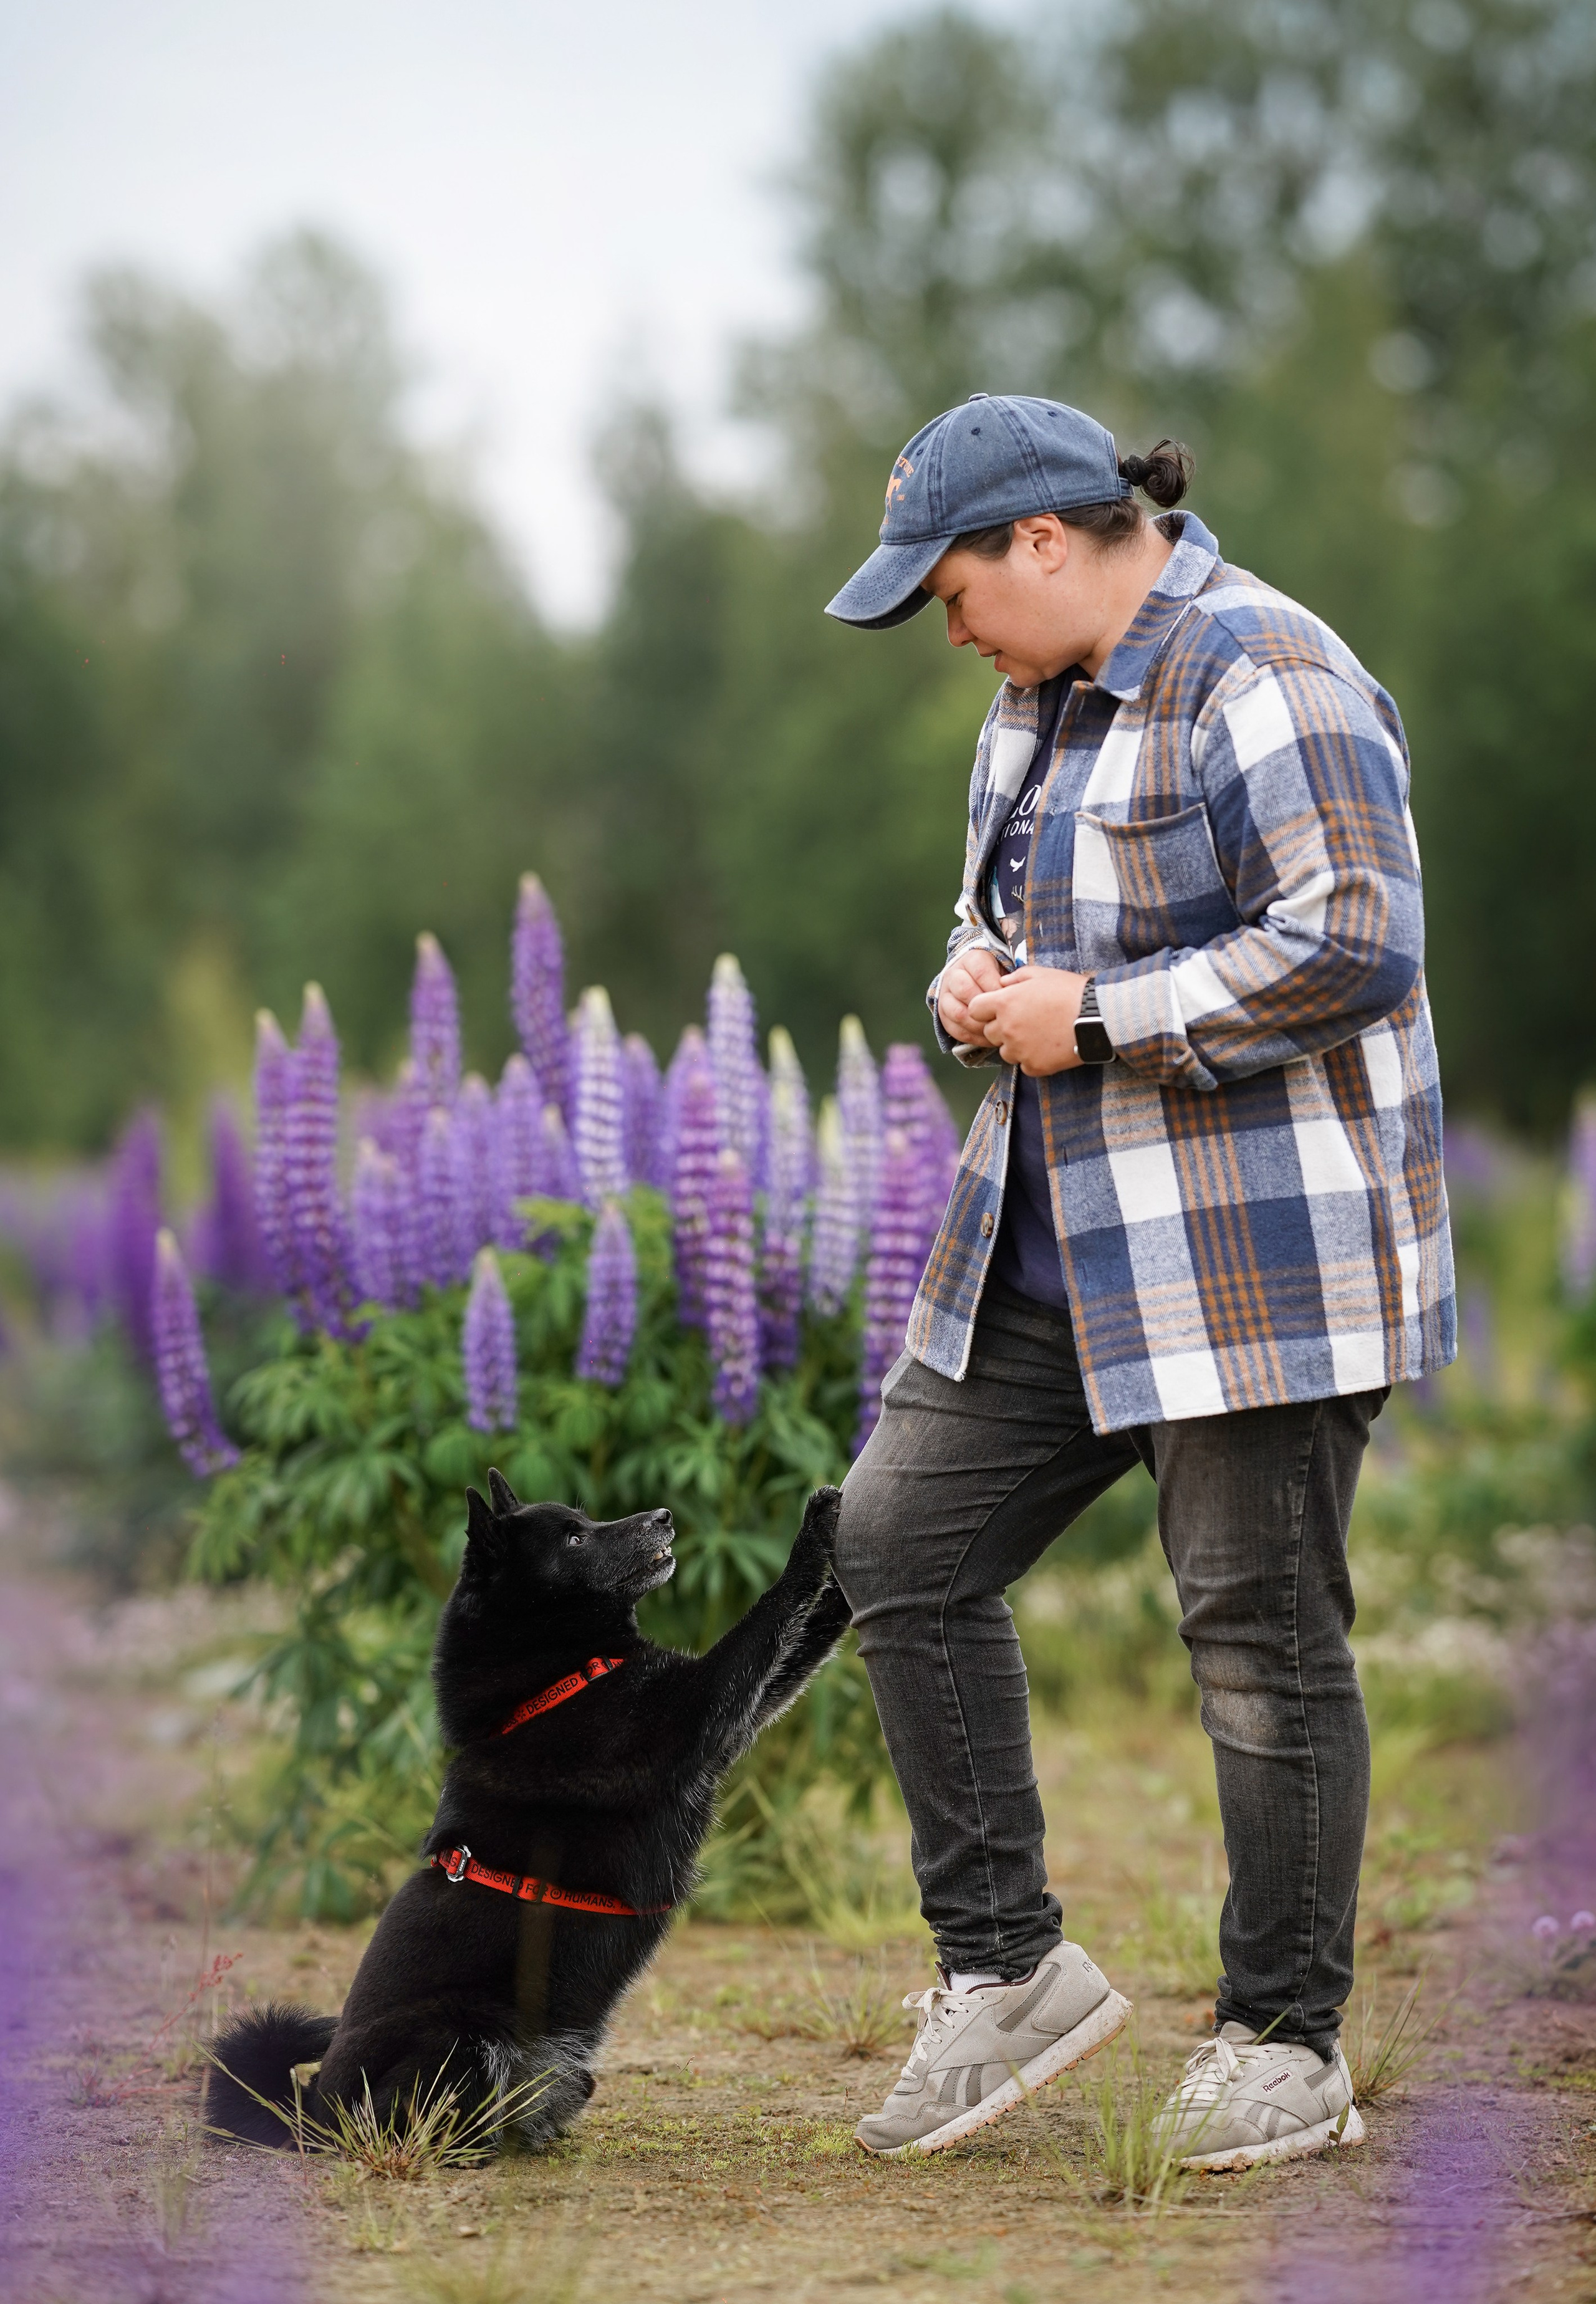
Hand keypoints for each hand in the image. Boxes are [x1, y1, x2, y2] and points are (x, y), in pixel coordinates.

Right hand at [937, 946, 1008, 1044]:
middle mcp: (953, 975)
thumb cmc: (996, 976)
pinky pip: (954, 1029)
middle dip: (986, 1008)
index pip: (981, 973)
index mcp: (970, 960)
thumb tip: (1018, 994)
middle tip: (1002, 1017)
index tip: (1010, 999)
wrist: (975, 979)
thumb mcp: (1004, 968)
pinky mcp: (942, 1013)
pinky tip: (987, 1039)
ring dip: (979, 1025)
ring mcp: (945, 994)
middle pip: (965, 991)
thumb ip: (1012, 978)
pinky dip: (972, 1037)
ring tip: (996, 1031)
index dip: (996, 988)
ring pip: (958, 1012)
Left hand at [966, 964, 1088, 1074]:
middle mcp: (1007, 1029)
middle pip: (989, 1032)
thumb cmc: (1070, 991)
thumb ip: (1016, 977)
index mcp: (1004, 1003)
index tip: (997, 1007)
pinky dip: (1033, 1059)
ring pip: (1005, 1051)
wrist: (1098, 1016)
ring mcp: (1019, 1050)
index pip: (974, 1009)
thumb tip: (1002, 983)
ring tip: (1039, 1034)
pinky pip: (1024, 1065)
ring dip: (1015, 1045)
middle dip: (1001, 1027)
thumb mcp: (1041, 974)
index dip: (984, 1008)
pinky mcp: (1034, 1066)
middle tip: (1025, 1021)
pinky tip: (1049, 1047)